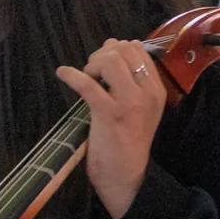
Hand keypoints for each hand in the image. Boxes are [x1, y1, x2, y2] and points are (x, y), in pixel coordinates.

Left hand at [55, 38, 167, 218]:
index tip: (103, 60)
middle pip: (124, 50)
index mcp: (156, 90)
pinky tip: (63, 74)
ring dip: (92, 64)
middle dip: (102, 54)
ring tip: (85, 77)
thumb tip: (113, 43)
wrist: (126, 175)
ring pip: (110, 61)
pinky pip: (88, 84)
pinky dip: (72, 75)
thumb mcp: (137, 106)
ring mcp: (129, 103)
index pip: (139, 50)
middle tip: (92, 70)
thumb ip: (129, 77)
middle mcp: (147, 93)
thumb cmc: (127, 140)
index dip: (117, 48)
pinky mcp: (109, 114)